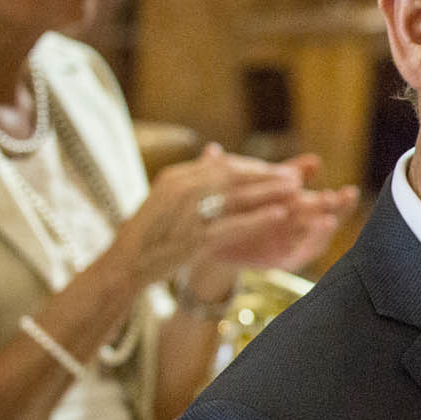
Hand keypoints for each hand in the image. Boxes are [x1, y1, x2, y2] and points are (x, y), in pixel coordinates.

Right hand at [113, 146, 356, 288]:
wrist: (124, 265)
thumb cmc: (151, 233)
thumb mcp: (168, 198)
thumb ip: (195, 179)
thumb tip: (218, 154)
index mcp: (175, 177)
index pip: (223, 165)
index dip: (253, 166)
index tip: (275, 169)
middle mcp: (181, 190)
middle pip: (234, 175)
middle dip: (267, 175)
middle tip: (294, 176)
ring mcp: (187, 214)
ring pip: (237, 197)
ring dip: (269, 192)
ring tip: (296, 191)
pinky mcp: (193, 239)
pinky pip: (233, 226)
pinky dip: (258, 219)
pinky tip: (279, 215)